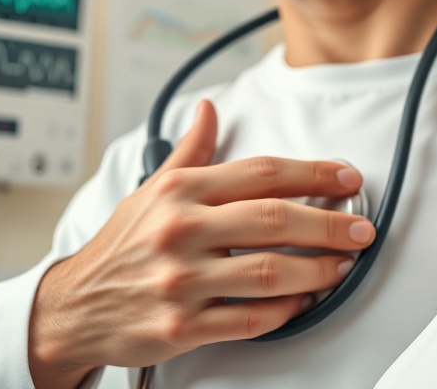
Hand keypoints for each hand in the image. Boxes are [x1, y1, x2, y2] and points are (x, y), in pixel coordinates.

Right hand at [28, 100, 374, 387]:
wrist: (75, 307)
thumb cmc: (123, 246)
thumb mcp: (151, 190)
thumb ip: (190, 152)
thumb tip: (210, 110)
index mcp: (179, 191)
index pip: (261, 173)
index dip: (313, 173)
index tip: (347, 179)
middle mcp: (180, 231)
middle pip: (274, 220)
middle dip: (329, 224)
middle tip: (361, 229)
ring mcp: (181, 281)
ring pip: (270, 273)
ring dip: (317, 270)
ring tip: (342, 266)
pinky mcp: (182, 327)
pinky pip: (251, 320)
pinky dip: (287, 311)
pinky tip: (305, 300)